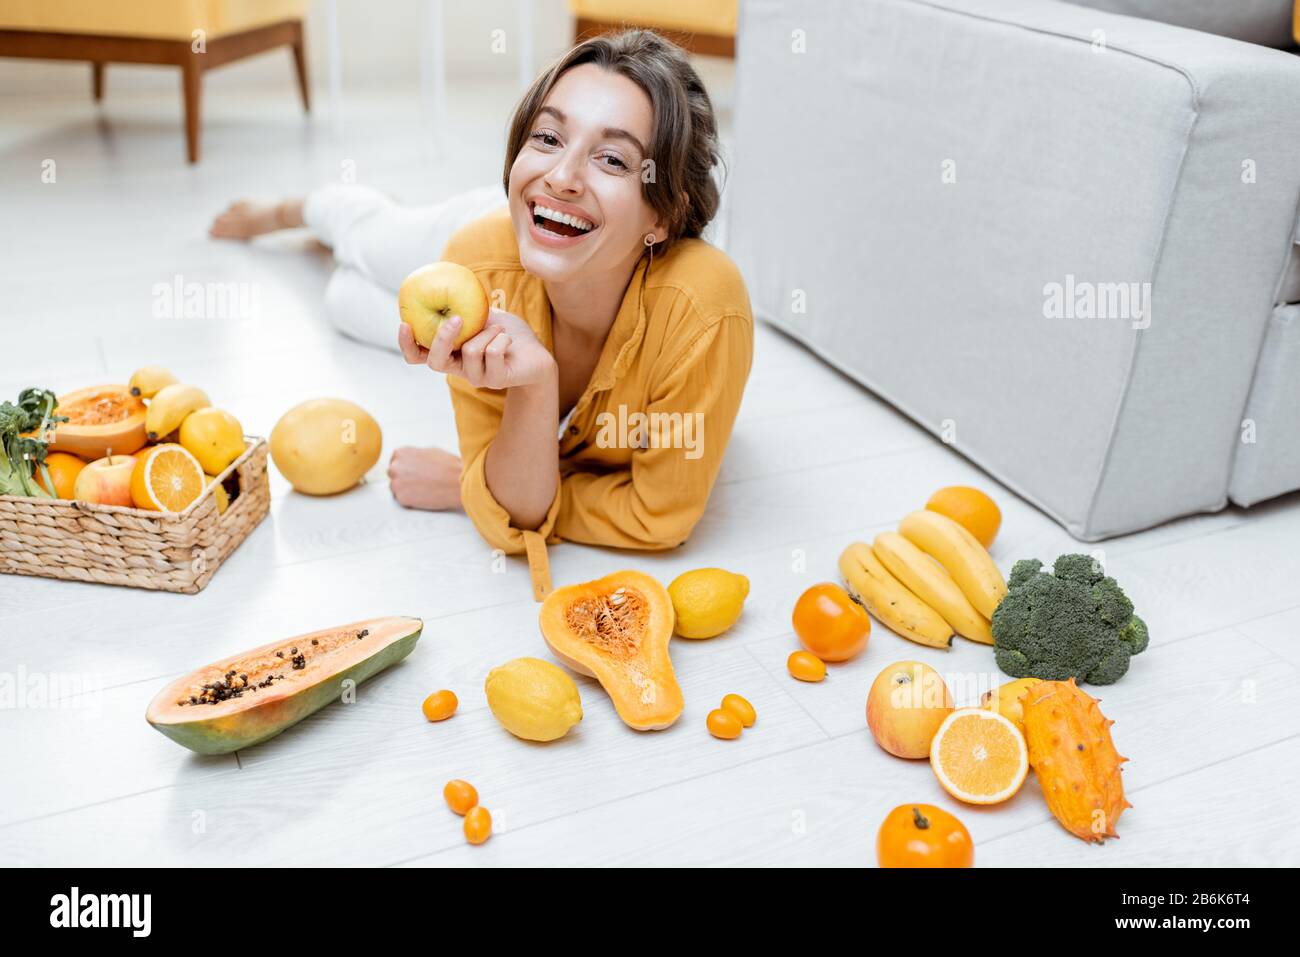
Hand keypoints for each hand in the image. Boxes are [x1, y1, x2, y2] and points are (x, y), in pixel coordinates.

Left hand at [387, 446, 462, 510]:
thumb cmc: (448, 467)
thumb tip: (411, 460)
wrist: (457, 483)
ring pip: (396, 488)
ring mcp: (397, 483)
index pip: (395, 461)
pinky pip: (402, 500)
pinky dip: (411, 499)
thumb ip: (414, 455)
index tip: (414, 471)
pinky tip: (424, 495)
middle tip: (419, 481)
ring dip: (406, 489)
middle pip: (393, 474)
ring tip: (424, 488)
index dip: (406, 467)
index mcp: (401, 453)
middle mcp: (395, 467)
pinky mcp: (402, 498)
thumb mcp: (430, 451)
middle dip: (404, 478)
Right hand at [398, 307, 555, 389]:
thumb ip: (464, 306)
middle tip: (457, 319)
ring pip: (470, 351)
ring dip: (488, 332)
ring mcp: (477, 377)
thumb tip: (444, 281)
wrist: (536, 354)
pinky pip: (493, 353)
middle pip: (436, 361)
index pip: (419, 356)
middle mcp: (459, 368)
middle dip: (443, 338)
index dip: (407, 344)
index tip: (405, 324)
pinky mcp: (496, 379)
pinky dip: (502, 338)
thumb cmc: (507, 333)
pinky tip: (508, 339)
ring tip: (499, 329)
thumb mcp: (483, 314)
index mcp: (450, 353)